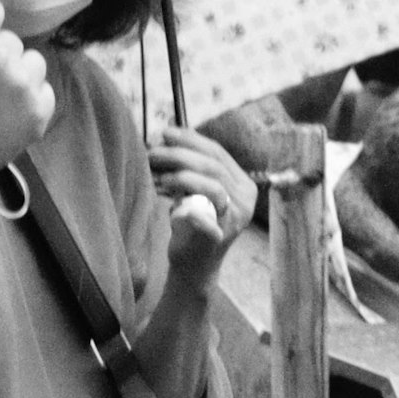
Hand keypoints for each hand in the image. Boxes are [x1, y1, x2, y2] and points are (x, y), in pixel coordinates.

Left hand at [147, 125, 256, 282]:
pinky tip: (173, 207)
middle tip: (154, 152)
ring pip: (212, 185)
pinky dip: (189, 212)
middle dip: (180, 154)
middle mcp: (245, 201)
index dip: (191, 139)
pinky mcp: (218, 239)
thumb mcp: (197, 190)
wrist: (194, 264)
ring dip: (179, 176)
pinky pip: (206, 220)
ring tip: (156, 176)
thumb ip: (192, 166)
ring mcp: (234, 220)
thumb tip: (167, 136)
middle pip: (214, 166)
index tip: (166, 133)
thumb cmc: (193, 224)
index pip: (218, 153)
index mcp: (243, 185)